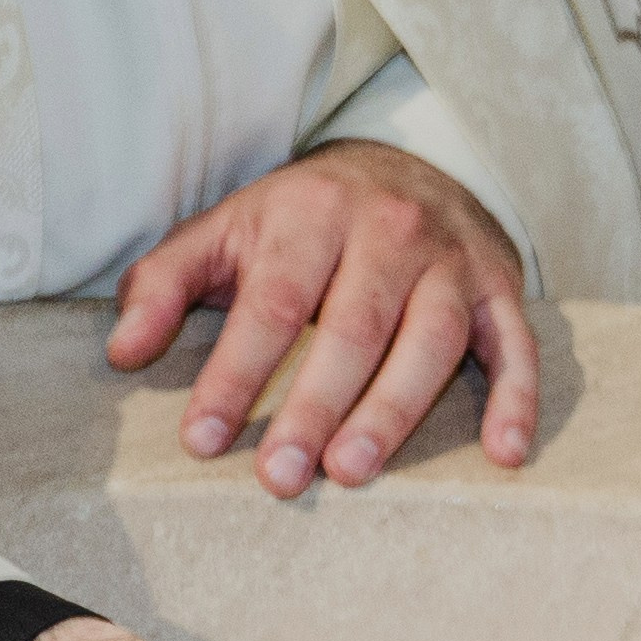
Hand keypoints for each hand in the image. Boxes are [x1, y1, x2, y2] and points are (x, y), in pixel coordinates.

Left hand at [108, 143, 537, 500]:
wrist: (410, 163)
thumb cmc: (304, 221)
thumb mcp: (225, 232)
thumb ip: (163, 284)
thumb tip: (123, 353)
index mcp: (312, 214)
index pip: (273, 302)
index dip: (237, 373)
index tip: (203, 439)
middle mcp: (389, 230)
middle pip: (353, 328)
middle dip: (314, 407)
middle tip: (282, 477)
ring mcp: (451, 261)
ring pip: (432, 340)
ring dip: (395, 411)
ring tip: (353, 471)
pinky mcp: (500, 288)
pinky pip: (518, 346)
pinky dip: (517, 399)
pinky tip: (504, 453)